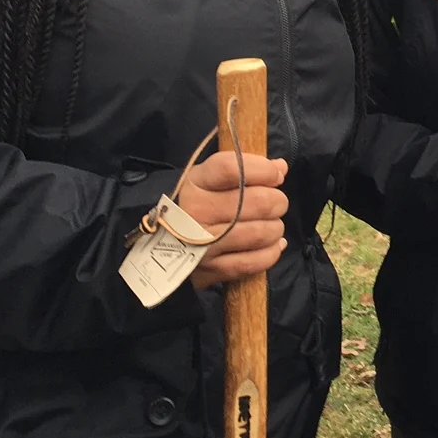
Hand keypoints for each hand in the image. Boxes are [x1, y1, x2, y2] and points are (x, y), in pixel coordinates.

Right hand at [176, 150, 289, 288]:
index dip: (264, 170)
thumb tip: (281, 167)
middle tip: (277, 203)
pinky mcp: (209, 270)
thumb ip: (245, 169)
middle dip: (277, 201)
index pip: (233, 169)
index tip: (276, 175)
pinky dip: (271, 252)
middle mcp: (195, 212)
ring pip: (260, 232)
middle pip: (258, 202)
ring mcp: (202, 244)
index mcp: (195, 183)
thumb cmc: (194, 204)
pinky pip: (253, 262)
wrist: (157, 246)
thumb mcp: (209, 179)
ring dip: (275, 228)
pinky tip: (272, 244)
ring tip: (272, 225)